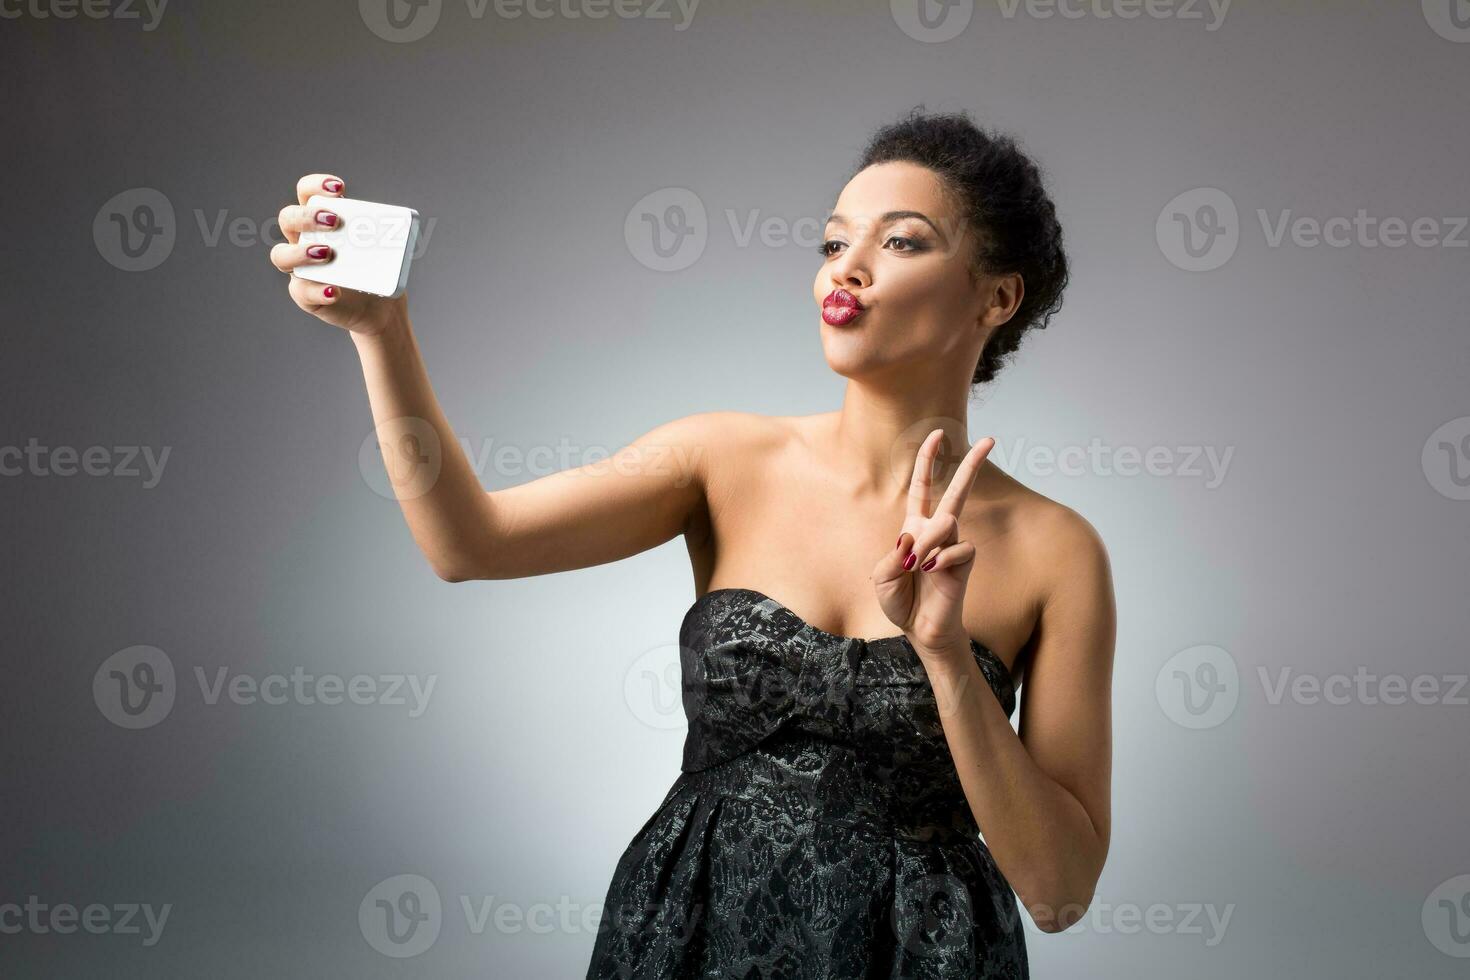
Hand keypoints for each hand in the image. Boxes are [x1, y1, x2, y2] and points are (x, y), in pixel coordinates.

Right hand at [269, 173, 406, 336]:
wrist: (378, 306)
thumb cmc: (375, 268)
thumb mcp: (381, 248)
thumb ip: (382, 235)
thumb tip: (398, 226)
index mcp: (319, 219)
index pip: (307, 192)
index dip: (316, 185)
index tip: (339, 188)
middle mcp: (303, 239)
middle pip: (288, 218)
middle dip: (307, 216)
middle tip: (334, 221)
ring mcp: (300, 266)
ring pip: (281, 255)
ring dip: (301, 252)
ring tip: (327, 253)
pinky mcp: (304, 294)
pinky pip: (301, 292)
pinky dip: (317, 291)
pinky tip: (334, 290)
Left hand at [872, 428, 995, 667]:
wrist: (919, 628)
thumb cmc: (901, 600)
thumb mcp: (883, 576)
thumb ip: (893, 555)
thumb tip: (913, 538)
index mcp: (915, 527)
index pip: (923, 487)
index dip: (928, 461)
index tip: (938, 435)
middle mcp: (937, 531)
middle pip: (957, 491)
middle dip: (972, 464)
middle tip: (990, 439)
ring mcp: (953, 545)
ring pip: (948, 521)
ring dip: (928, 542)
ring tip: (918, 565)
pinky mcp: (965, 563)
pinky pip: (959, 549)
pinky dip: (942, 560)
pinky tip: (933, 573)